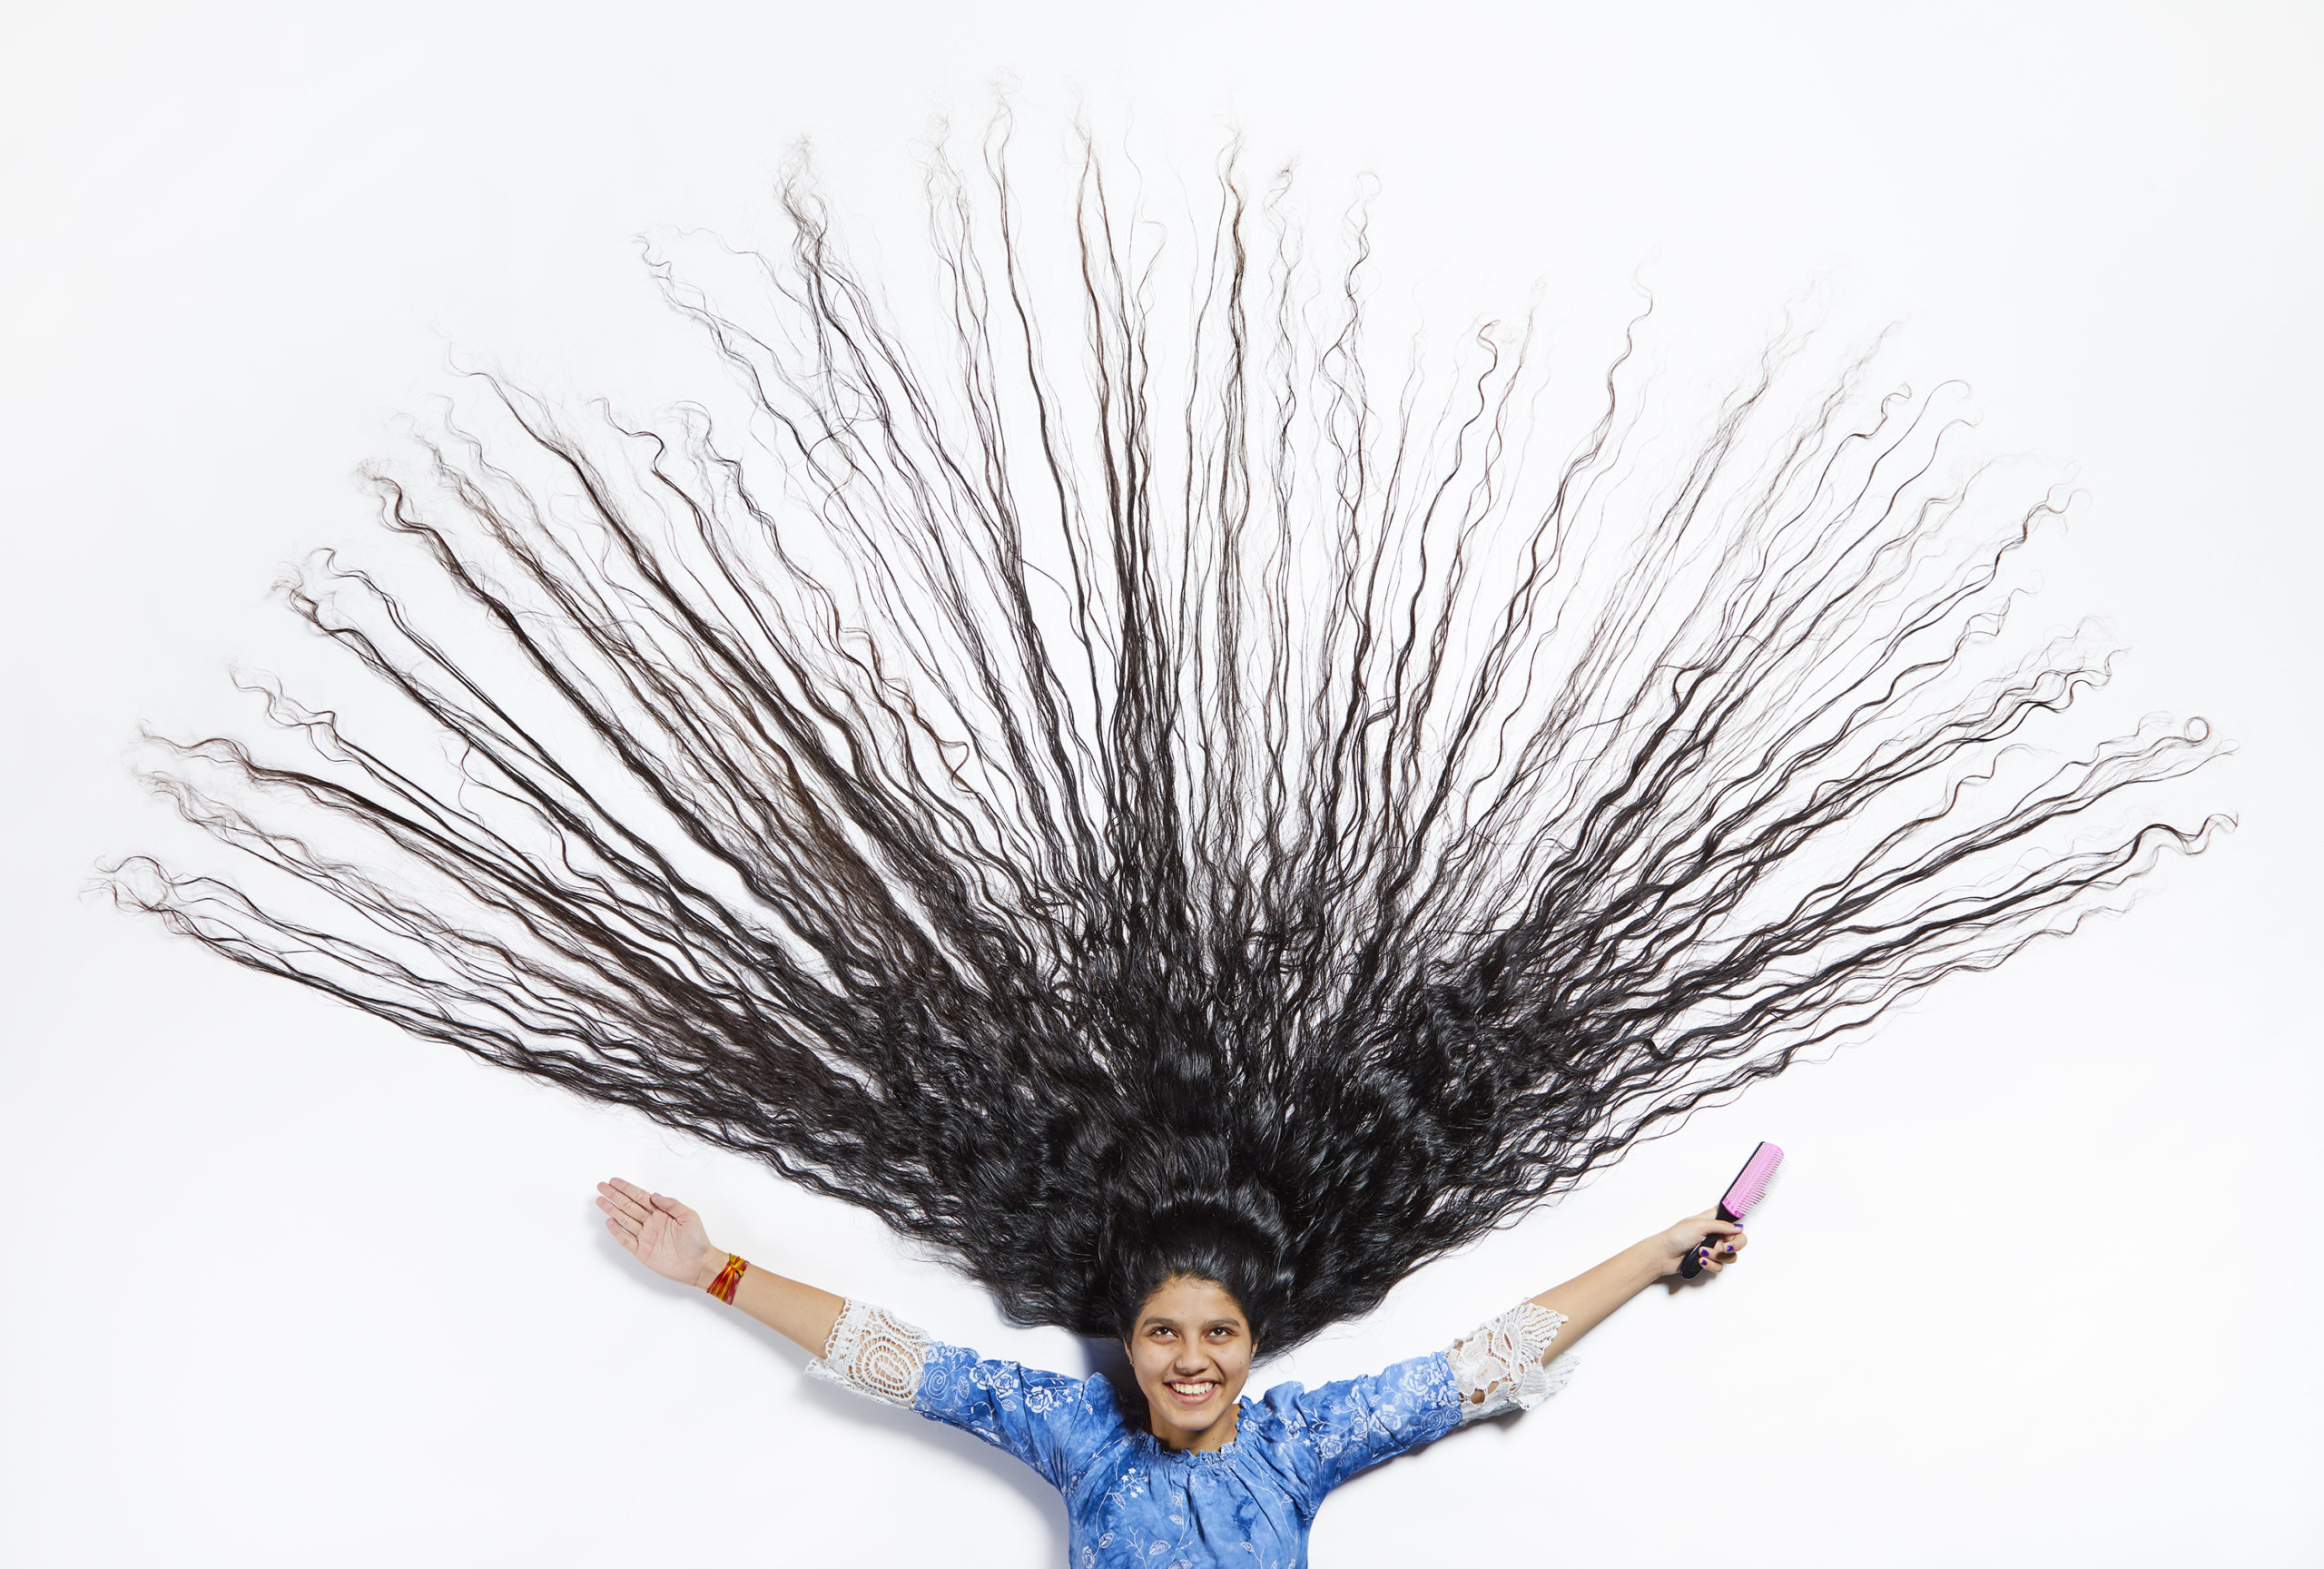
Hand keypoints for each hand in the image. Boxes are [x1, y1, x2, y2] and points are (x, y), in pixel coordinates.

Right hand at [596, 1176, 721, 1287]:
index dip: (627, 1188)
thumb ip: (672, 1204)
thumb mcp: (689, 1216)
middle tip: (601, 1187)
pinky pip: (626, 1240)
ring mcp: (645, 1237)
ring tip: (600, 1201)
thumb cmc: (697, 1241)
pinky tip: (609, 1222)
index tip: (614, 1181)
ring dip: (612, 1210)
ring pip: (624, 1220)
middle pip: (629, 1206)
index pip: (640, 1197)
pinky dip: (617, 1231)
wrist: (698, 1265)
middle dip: (615, 1196)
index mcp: (662, 1213)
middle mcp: (651, 1223)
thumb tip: (654, 1195)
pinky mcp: (642, 1251)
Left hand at [1650, 1208, 1746, 1276]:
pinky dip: (1710, 1264)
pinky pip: (1720, 1266)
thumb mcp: (1699, 1225)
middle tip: (1725, 1247)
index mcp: (1712, 1221)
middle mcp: (1715, 1235)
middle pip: (1738, 1241)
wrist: (1663, 1255)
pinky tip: (1700, 1260)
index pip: (1732, 1221)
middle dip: (1734, 1246)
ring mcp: (1712, 1249)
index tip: (1736, 1232)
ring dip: (1716, 1256)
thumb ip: (1721, 1226)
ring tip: (1702, 1252)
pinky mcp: (1708, 1261)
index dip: (1737, 1227)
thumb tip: (1738, 1227)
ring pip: (1729, 1256)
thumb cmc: (1676, 1236)